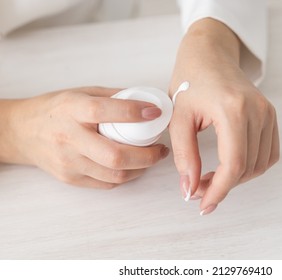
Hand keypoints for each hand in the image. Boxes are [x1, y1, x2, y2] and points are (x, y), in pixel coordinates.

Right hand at [1, 87, 168, 187]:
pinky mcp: (70, 179)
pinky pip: (106, 183)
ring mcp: (69, 162)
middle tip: (161, 149)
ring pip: (114, 174)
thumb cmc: (56, 109)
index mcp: (72, 110)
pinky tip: (133, 167)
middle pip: (115, 155)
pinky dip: (125, 176)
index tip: (155, 112)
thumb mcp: (82, 92)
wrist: (23, 132)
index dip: (134, 113)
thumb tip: (147, 101)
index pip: (104, 111)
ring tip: (152, 158)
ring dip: (141, 168)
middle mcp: (69, 138)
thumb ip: (113, 96)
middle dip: (147, 155)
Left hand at [169, 19, 278, 213]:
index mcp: (233, 109)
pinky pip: (269, 154)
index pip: (233, 165)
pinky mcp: (271, 116)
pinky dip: (250, 167)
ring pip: (260, 165)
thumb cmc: (191, 81)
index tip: (203, 204)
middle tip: (197, 188)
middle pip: (247, 168)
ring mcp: (268, 113)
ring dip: (236, 179)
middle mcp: (257, 112)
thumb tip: (190, 190)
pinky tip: (229, 166)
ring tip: (210, 177)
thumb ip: (184, 156)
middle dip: (222, 186)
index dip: (218, 191)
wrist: (210, 55)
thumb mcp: (179, 118)